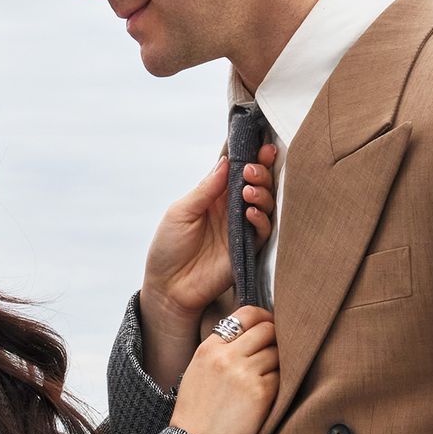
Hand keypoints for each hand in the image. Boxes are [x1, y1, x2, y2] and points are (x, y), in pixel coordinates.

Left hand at [142, 145, 277, 326]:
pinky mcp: (248, 249)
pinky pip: (262, 231)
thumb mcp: (180, 212)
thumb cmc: (168, 247)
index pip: (236, 173)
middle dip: (260, 172)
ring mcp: (241, 229)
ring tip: (248, 190)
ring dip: (261, 193)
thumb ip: (205, 189)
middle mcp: (231, 211)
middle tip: (253, 170)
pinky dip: (260, 219)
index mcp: (214, 197)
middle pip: (256, 185)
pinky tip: (249, 212)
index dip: (250, 159)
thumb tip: (226, 162)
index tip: (261, 146)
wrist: (168, 287)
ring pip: (264, 205)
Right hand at [169, 305, 278, 433]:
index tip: (270, 324)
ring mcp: (244, 373)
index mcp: (209, 348)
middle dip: (276, 337)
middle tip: (280, 348)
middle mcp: (226, 356)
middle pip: (267, 330)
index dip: (263, 317)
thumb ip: (221, 350)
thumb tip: (253, 334)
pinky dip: (279, 382)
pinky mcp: (261, 393)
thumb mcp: (198, 371)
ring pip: (277, 353)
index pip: (244, 316)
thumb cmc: (197, 412)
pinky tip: (268, 393)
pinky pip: (281, 376)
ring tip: (269, 376)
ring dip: (279, 362)